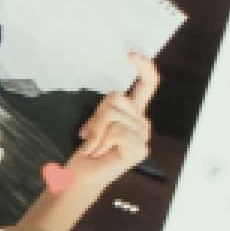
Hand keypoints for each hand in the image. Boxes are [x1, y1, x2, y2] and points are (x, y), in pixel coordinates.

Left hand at [61, 53, 162, 198]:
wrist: (82, 176)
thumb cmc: (89, 149)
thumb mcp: (96, 121)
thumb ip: (107, 107)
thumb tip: (113, 97)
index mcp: (134, 114)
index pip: (147, 85)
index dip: (144, 68)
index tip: (131, 54)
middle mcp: (142, 123)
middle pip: (117, 98)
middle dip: (97, 113)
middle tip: (91, 134)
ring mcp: (143, 136)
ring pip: (113, 113)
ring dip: (97, 130)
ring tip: (96, 145)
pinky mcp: (139, 149)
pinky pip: (115, 129)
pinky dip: (101, 140)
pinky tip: (101, 151)